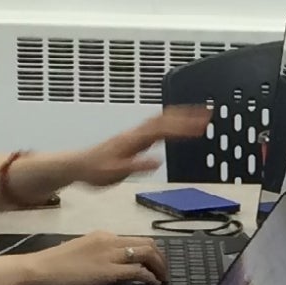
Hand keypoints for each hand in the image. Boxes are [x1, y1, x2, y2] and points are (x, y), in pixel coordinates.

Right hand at [15, 230, 166, 284]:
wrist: (40, 268)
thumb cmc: (55, 262)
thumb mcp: (81, 249)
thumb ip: (97, 252)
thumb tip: (109, 261)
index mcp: (103, 235)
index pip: (135, 239)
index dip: (150, 251)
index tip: (154, 262)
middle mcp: (110, 240)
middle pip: (147, 243)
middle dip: (161, 257)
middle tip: (164, 271)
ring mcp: (109, 254)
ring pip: (147, 253)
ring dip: (160, 266)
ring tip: (162, 278)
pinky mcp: (107, 271)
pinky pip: (137, 270)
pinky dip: (149, 277)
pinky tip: (152, 284)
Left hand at [55, 108, 212, 189]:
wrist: (78, 165)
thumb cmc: (94, 170)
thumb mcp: (115, 173)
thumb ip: (136, 166)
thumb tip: (157, 160)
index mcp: (133, 140)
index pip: (163, 129)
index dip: (182, 126)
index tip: (200, 124)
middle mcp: (135, 133)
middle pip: (164, 119)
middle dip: (187, 114)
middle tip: (207, 112)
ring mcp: (134, 134)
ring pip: (160, 119)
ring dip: (180, 115)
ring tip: (198, 114)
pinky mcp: (133, 138)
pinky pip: (155, 126)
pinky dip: (169, 122)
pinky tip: (176, 125)